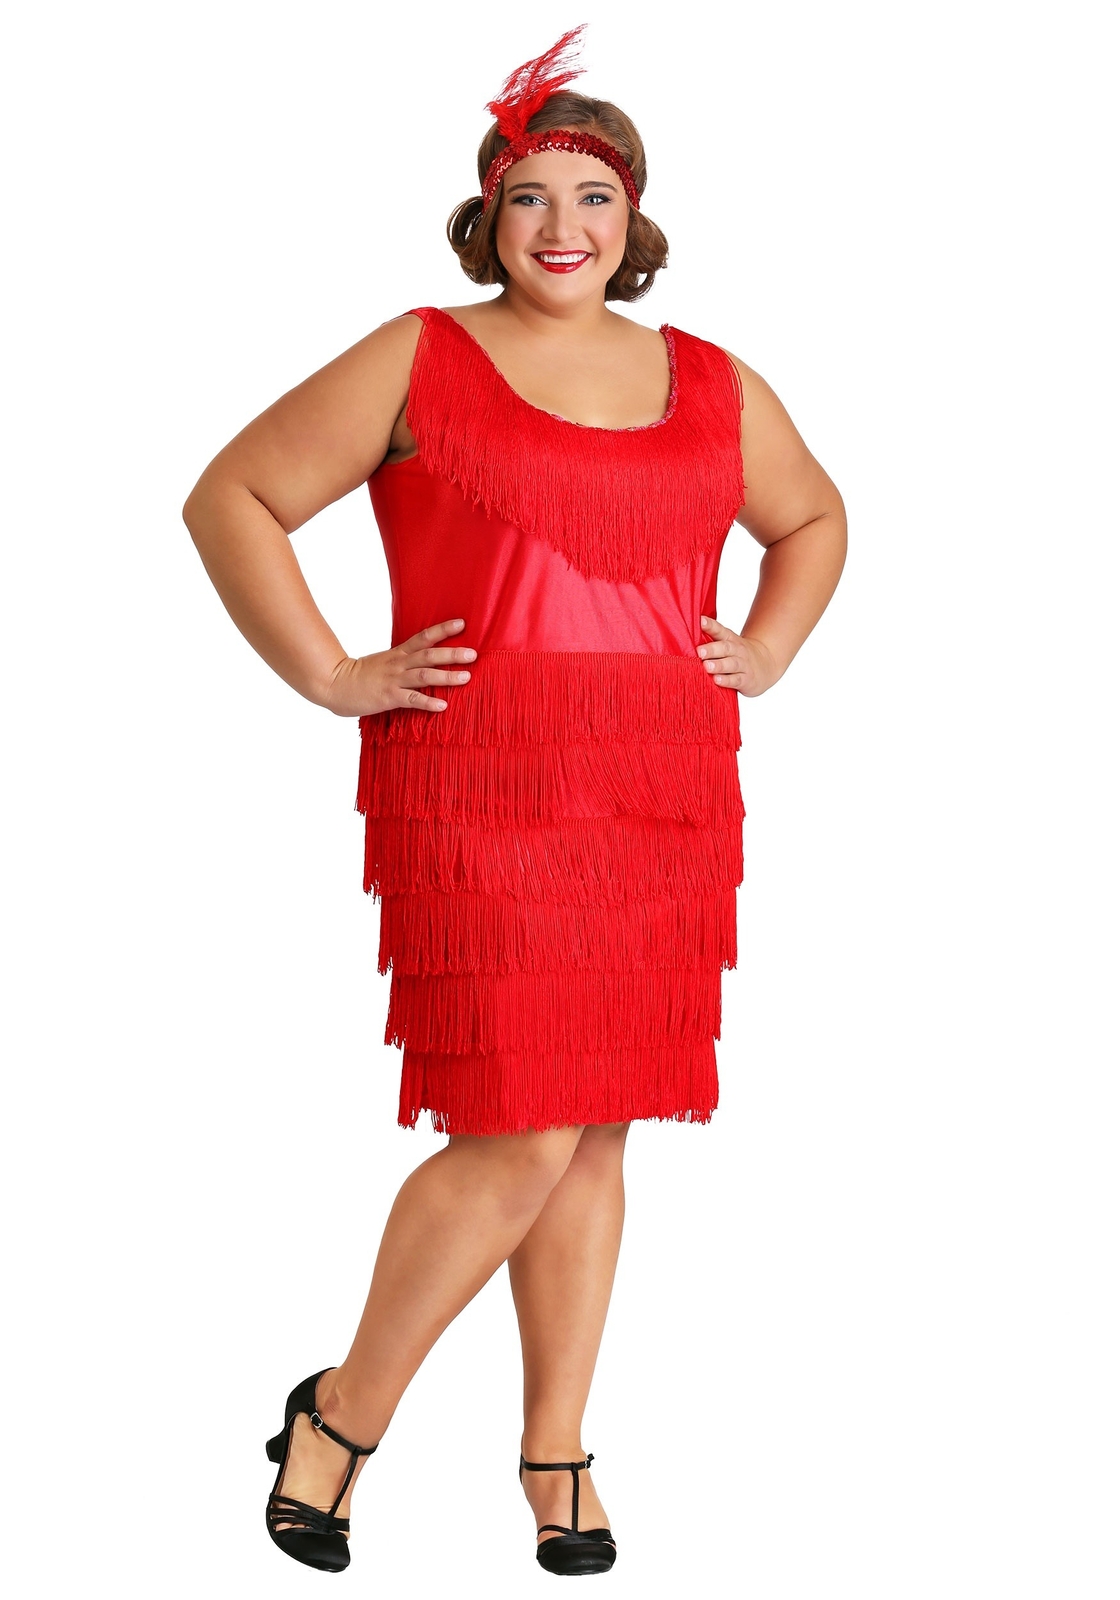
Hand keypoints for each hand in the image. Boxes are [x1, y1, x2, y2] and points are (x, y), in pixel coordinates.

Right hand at [321, 618, 476, 716]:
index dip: (443, 630)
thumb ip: (405, 659)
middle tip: (473, 654)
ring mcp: (394, 680)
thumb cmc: (362, 675)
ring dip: (446, 676)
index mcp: (399, 653)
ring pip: (424, 675)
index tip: (463, 624)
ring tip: (466, 677)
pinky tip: (443, 706)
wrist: (334, 684)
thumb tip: (427, 659)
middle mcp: (399, 664)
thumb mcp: (385, 661)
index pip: (424, 637)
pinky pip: (411, 699)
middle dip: (452, 654)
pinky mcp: (388, 697)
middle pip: (429, 655)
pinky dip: (428, 702)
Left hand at [697, 615, 780, 697]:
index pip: (720, 630)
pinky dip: (726, 680)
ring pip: (731, 664)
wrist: (766, 665)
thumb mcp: (728, 644)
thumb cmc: (738, 655)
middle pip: (725, 647)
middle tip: (699, 651)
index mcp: (730, 639)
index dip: (710, 625)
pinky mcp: (746, 680)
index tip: (701, 621)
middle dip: (712, 649)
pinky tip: (717, 680)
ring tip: (707, 666)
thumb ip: (711, 641)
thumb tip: (686, 637)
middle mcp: (737, 650)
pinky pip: (736, 680)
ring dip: (719, 665)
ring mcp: (743, 665)